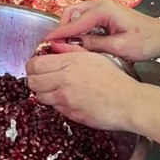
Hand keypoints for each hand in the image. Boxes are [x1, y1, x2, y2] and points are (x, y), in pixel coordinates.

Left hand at [25, 49, 141, 131]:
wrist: (128, 102)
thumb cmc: (115, 79)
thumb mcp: (94, 57)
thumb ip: (71, 50)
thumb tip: (54, 45)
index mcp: (70, 62)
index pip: (35, 64)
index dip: (32, 66)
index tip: (37, 67)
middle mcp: (64, 79)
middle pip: (32, 81)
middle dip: (34, 80)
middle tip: (42, 79)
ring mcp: (66, 99)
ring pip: (40, 97)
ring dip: (44, 93)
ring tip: (55, 89)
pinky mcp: (70, 114)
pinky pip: (54, 108)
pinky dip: (57, 104)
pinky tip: (69, 99)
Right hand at [46, 0, 159, 62]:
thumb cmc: (144, 42)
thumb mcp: (117, 47)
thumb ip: (92, 45)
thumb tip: (70, 45)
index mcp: (103, 9)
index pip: (74, 21)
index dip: (59, 33)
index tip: (45, 43)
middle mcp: (101, 4)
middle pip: (71, 12)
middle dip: (62, 27)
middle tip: (54, 45)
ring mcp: (103, 7)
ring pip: (77, 15)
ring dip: (69, 28)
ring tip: (64, 46)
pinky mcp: (106, 14)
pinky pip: (85, 19)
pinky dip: (78, 29)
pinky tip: (78, 43)